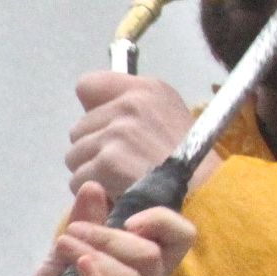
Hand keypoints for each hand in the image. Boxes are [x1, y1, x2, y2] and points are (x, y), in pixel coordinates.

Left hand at [21, 181, 194, 275]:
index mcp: (152, 274)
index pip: (183, 238)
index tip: (129, 218)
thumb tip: (92, 187)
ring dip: (97, 257)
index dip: (163, 221)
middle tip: (75, 231)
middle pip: (151, 256)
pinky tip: (81, 267)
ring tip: (67, 246)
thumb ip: (85, 225)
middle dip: (111, 237)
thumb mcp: (68, 257)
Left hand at [65, 71, 207, 201]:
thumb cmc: (185, 155)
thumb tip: (88, 105)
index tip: (107, 124)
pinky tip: (119, 189)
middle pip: (78, 129)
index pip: (87, 85)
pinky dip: (95, 190)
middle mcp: (129, 105)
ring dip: (92, 171)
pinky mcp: (106, 164)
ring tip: (123, 175)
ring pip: (74, 156)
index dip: (93, 108)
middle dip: (94, 147)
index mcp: (145, 89)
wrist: (202, 189)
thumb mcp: (167, 111)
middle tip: (123, 159)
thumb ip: (130, 103)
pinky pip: (77, 180)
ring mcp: (116, 134)